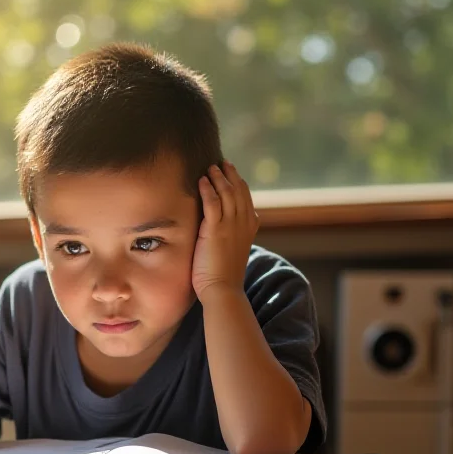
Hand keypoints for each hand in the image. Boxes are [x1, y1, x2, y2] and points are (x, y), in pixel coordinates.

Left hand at [192, 160, 258, 299]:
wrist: (222, 290)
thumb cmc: (224, 276)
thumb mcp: (233, 250)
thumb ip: (233, 235)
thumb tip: (227, 229)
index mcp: (249, 227)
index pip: (247, 199)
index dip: (240, 184)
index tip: (232, 172)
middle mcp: (243, 224)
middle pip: (239, 191)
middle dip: (231, 175)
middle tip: (222, 163)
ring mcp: (231, 226)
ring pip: (227, 194)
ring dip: (219, 178)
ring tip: (211, 167)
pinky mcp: (216, 230)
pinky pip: (213, 203)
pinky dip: (208, 190)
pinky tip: (202, 181)